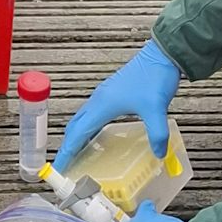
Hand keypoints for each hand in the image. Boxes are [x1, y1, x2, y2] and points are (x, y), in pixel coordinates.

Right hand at [57, 39, 182, 167]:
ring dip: (77, 136)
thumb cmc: (154, 76)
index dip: (67, 152)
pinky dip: (89, 128)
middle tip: (68, 166)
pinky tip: (98, 136)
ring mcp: (105, 95)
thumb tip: (159, 154)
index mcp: (103, 104)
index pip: (78, 133)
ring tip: (79, 155)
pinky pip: (93, 114)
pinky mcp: (112, 92)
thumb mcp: (156, 109)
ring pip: (83, 119)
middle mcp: (99, 99)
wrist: (162, 53)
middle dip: (68, 146)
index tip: (59, 168)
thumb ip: (157, 134)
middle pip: (75, 126)